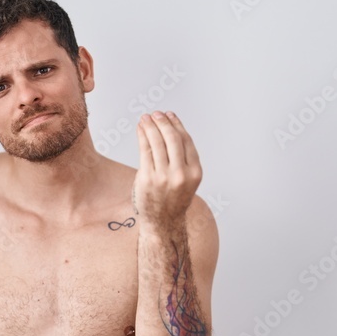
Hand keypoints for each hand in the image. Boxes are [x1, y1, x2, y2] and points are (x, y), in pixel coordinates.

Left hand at [133, 111, 202, 225]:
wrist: (163, 222)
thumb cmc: (173, 198)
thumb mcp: (187, 179)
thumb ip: (183, 158)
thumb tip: (170, 130)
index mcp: (195, 172)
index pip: (186, 141)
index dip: (177, 124)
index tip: (169, 115)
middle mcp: (182, 174)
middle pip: (172, 139)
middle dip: (163, 122)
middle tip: (155, 114)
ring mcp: (164, 177)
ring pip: (157, 143)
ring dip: (150, 127)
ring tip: (145, 118)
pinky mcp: (148, 179)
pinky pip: (145, 151)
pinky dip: (142, 137)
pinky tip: (140, 129)